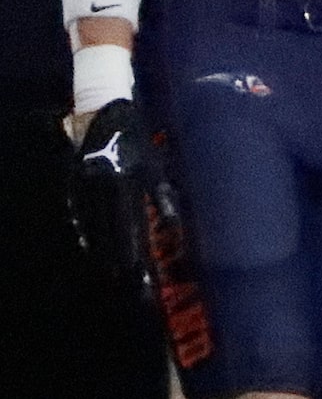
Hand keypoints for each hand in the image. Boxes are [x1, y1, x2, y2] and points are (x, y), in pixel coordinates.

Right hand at [64, 98, 156, 293]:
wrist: (104, 110)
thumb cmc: (138, 140)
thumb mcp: (154, 166)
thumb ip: (163, 197)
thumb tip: (173, 227)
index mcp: (124, 184)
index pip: (129, 228)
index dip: (133, 254)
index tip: (139, 278)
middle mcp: (101, 188)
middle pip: (108, 233)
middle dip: (118, 261)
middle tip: (128, 287)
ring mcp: (83, 186)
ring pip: (91, 227)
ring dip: (101, 252)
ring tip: (110, 277)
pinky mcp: (72, 182)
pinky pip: (76, 213)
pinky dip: (85, 233)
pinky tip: (90, 248)